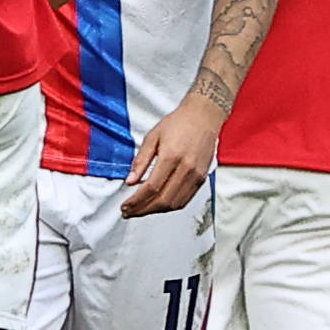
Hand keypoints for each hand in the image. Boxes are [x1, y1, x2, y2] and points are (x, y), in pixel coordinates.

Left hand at [121, 97, 219, 217]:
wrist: (204, 117)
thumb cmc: (178, 124)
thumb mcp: (152, 137)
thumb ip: (140, 161)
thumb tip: (130, 181)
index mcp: (171, 157)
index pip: (151, 187)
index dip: (136, 201)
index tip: (125, 206)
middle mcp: (186, 169)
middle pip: (163, 199)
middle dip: (143, 210)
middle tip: (129, 212)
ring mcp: (196, 175)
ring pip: (175, 203)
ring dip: (155, 211)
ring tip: (140, 211)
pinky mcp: (202, 179)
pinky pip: (185, 199)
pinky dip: (170, 206)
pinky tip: (157, 205)